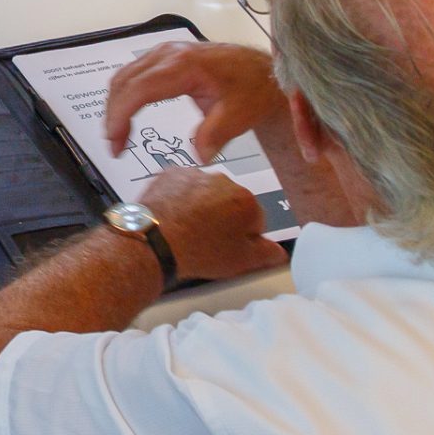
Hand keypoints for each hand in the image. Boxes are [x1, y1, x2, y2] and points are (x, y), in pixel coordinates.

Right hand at [105, 41, 285, 163]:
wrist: (263, 69)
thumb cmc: (252, 88)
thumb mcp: (239, 115)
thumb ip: (216, 134)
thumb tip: (199, 156)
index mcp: (183, 66)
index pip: (138, 89)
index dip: (120, 116)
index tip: (116, 143)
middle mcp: (167, 54)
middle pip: (124, 81)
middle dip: (113, 115)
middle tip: (115, 147)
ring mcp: (164, 52)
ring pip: (124, 75)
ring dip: (116, 105)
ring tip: (119, 135)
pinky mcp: (165, 56)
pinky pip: (133, 73)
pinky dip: (124, 95)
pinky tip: (128, 115)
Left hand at [141, 169, 288, 281]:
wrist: (155, 241)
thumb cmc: (198, 251)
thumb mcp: (241, 261)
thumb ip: (266, 253)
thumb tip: (278, 251)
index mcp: (246, 200)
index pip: (255, 218)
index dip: (243, 235)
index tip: (230, 245)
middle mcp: (223, 181)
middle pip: (231, 201)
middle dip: (224, 217)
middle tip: (208, 238)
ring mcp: (196, 174)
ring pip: (206, 192)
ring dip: (202, 205)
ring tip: (188, 228)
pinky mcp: (171, 173)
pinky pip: (182, 184)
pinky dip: (180, 196)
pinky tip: (174, 215)